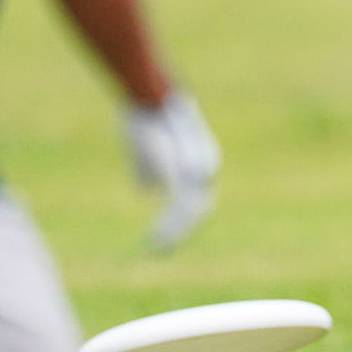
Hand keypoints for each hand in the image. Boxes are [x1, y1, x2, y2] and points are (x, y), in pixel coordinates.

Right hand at [124, 90, 219, 251]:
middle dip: (180, 230)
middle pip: (199, 207)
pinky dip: (167, 228)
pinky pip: (177, 209)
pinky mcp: (182, 177)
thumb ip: (150, 170)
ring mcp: (196, 172)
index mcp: (201, 160)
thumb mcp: (146, 149)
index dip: (184, 218)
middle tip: (160, 249)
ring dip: (172, 233)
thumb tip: (148, 191)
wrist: (146, 102)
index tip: (165, 234)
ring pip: (189, 212)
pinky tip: (154, 240)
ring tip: (156, 248)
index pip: (199, 197)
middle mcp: (206, 166)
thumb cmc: (145, 121)